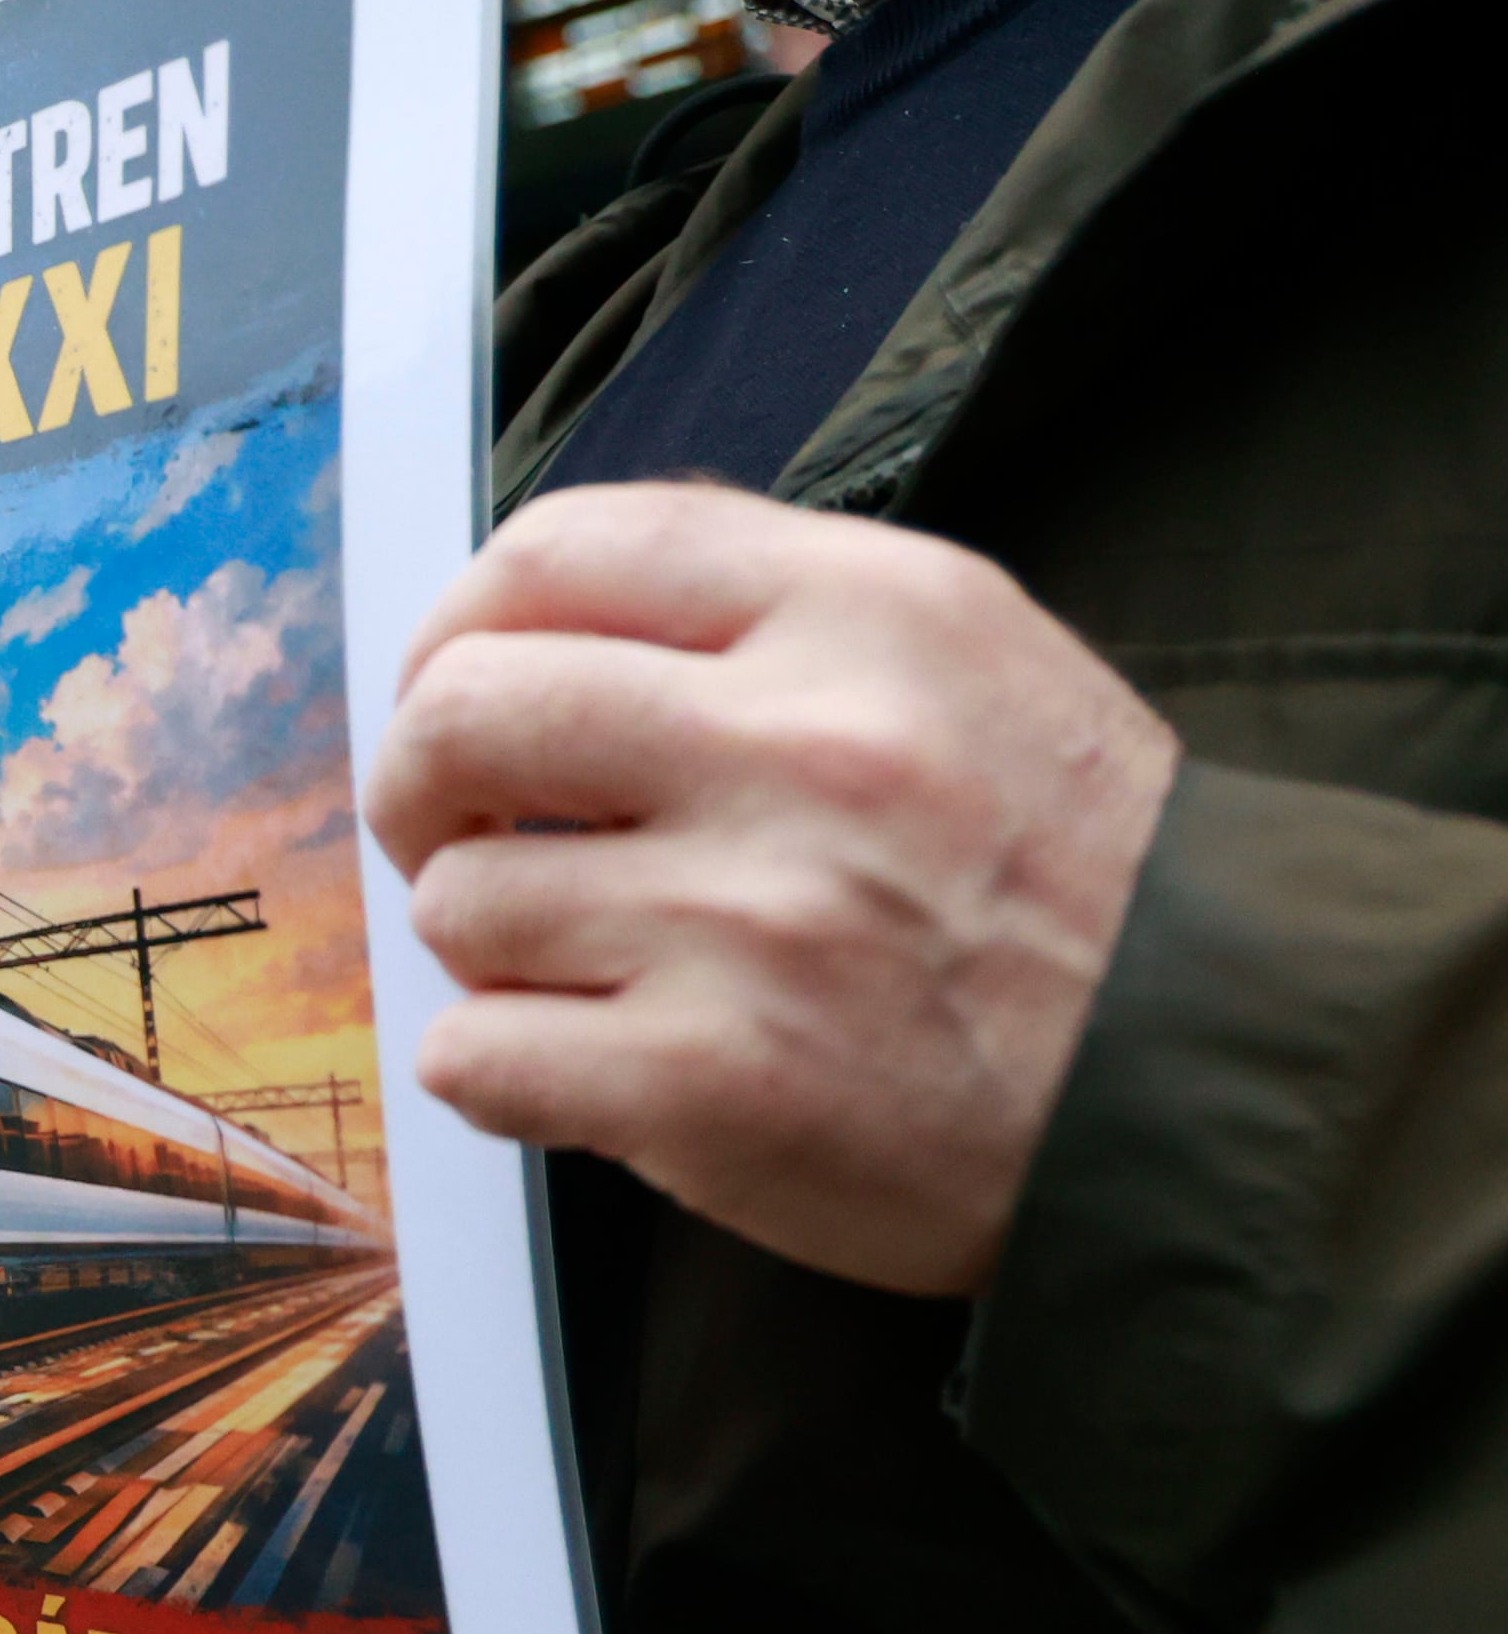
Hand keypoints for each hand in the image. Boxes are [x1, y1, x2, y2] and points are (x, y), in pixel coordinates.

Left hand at [367, 485, 1178, 1296]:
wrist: (1211, 1082)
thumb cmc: (1070, 880)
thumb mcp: (965, 663)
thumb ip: (765, 615)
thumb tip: (532, 619)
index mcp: (864, 614)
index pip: (558, 551)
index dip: (461, 627)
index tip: (461, 692)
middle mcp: (803, 748)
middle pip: (463, 710)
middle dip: (422, 782)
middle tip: (464, 836)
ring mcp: (749, 920)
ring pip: (461, 899)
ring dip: (491, 947)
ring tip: (593, 969)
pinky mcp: (709, 1082)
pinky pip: (476, 1055)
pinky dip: (501, 1071)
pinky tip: (590, 1069)